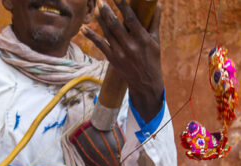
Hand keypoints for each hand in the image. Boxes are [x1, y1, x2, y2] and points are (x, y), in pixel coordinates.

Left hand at [82, 0, 164, 121]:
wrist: (145, 82)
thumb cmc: (152, 58)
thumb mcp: (156, 41)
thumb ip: (155, 21)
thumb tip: (157, 3)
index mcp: (142, 39)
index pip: (131, 18)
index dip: (123, 6)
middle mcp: (130, 46)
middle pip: (115, 25)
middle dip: (107, 11)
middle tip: (101, 0)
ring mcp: (120, 53)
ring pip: (107, 32)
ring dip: (100, 19)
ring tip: (96, 8)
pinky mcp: (112, 59)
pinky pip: (100, 45)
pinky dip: (91, 36)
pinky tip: (83, 28)